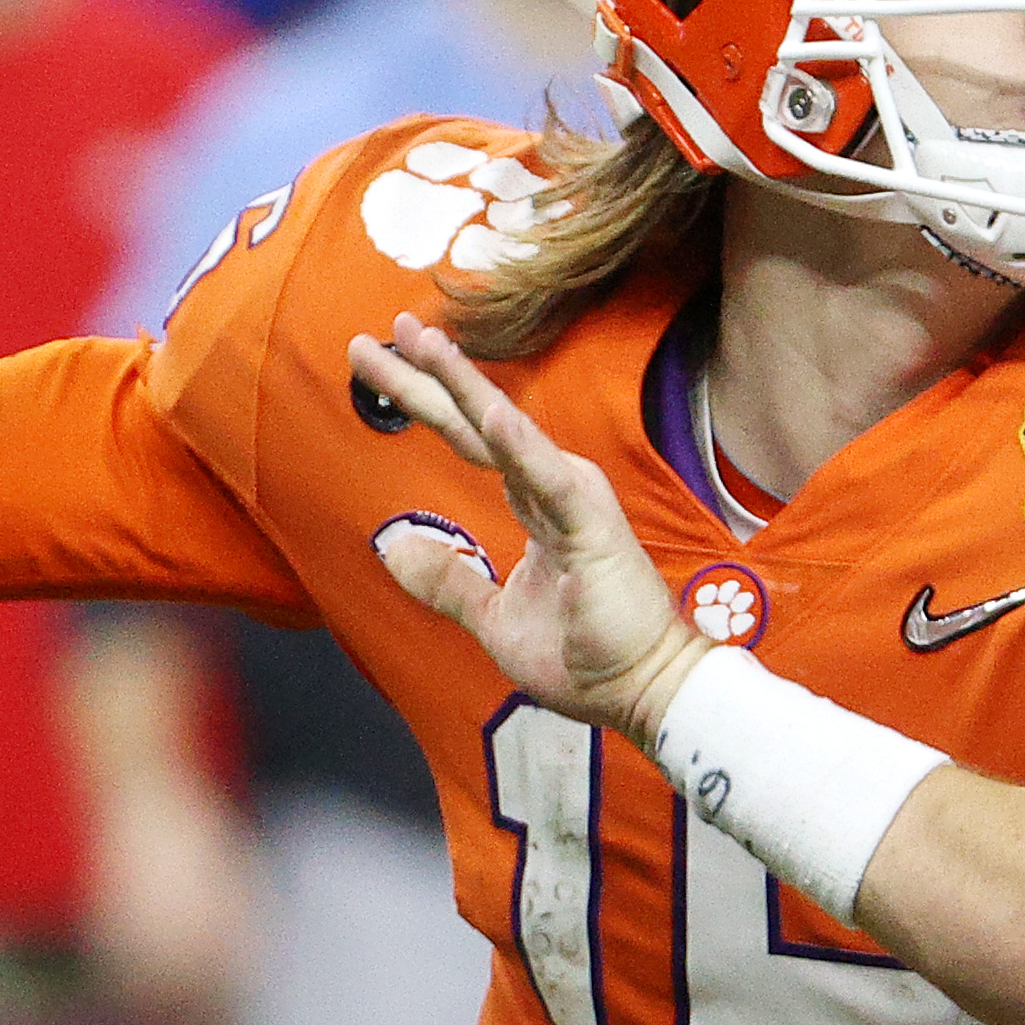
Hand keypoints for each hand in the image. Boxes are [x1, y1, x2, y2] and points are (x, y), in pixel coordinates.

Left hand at [348, 313, 707, 749]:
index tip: (379, 358)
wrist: (644, 691)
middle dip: (427, 375)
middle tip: (381, 333)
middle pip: (476, 422)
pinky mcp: (592, 528)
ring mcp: (574, 500)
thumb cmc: (584, 654)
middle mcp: (553, 487)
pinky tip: (492, 415)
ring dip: (468, 387)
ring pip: (509, 433)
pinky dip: (521, 446)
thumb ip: (447, 582)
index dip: (426, 397)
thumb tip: (393, 549)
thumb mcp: (494, 618)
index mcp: (534, 503)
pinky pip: (549, 482)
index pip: (469, 438)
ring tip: (428, 344)